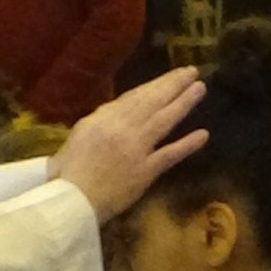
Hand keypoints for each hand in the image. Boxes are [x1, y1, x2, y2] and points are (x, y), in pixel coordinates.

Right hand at [48, 69, 208, 223]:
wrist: (72, 199)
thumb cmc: (67, 170)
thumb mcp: (80, 134)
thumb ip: (101, 120)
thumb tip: (118, 109)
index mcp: (104, 118)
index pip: (135, 96)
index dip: (155, 84)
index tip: (171, 76)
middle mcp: (123, 128)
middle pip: (153, 102)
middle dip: (173, 85)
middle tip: (192, 72)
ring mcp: (137, 149)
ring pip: (164, 120)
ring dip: (183, 103)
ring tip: (200, 88)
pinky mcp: (146, 171)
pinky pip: (169, 155)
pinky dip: (187, 144)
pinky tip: (203, 134)